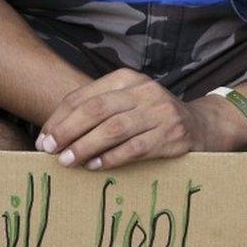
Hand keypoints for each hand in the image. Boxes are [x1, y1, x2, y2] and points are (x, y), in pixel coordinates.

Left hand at [36, 69, 246, 169]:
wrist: (203, 126)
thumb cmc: (153, 119)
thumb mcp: (128, 104)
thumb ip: (98, 112)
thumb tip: (54, 135)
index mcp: (127, 79)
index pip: (84, 96)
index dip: (60, 118)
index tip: (43, 139)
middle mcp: (144, 91)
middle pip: (96, 109)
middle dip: (68, 131)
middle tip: (50, 151)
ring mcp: (160, 113)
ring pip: (114, 128)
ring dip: (86, 146)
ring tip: (67, 161)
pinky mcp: (172, 136)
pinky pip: (136, 148)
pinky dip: (113, 158)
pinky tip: (96, 166)